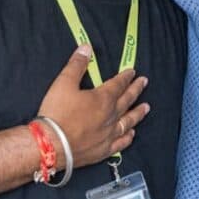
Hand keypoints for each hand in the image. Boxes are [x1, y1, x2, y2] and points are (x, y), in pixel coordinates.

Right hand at [38, 46, 149, 166]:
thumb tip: (86, 48)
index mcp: (103, 99)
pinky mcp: (103, 150)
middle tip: (144, 82)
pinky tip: (132, 134)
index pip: (118, 84)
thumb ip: (76, 65)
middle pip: (127, 100)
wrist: (51, 146)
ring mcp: (109, 134)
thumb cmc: (57, 113)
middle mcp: (110, 116)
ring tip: (146, 107)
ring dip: (138, 113)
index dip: (126, 77)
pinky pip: (121, 143)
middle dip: (136, 90)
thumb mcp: (63, 83)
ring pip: (128, 121)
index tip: (132, 72)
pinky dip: (128, 137)